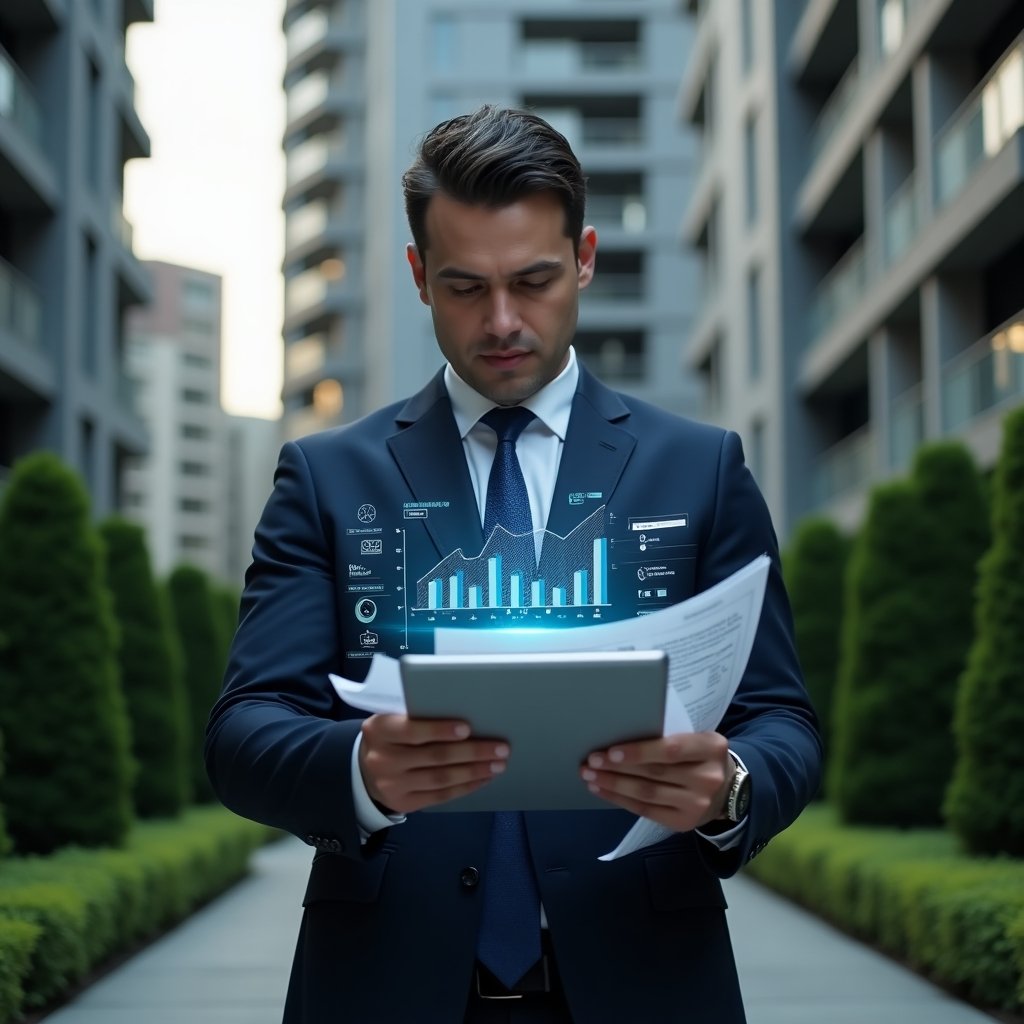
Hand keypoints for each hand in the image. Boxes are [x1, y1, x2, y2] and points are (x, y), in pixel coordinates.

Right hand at [359, 714, 508, 813]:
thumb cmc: (390, 737)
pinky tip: (482, 778)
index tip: (467, 728)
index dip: (440, 730)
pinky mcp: (404, 804)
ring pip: (440, 778)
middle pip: (434, 756)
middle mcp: (384, 759)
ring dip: (474, 771)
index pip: (412, 731)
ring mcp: (393, 785)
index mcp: (380, 730)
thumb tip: (463, 719)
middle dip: (472, 752)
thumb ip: (417, 717)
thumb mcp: (392, 720)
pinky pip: (440, 796)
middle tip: (500, 748)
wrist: (364, 771)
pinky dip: (465, 787)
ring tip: (498, 764)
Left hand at [580, 732, 733, 831]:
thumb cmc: (700, 756)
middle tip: (590, 761)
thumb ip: (670, 737)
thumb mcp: (696, 739)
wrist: (728, 790)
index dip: (639, 751)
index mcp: (711, 747)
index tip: (611, 751)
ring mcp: (697, 804)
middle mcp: (707, 777)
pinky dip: (621, 800)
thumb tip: (619, 735)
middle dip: (617, 767)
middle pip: (654, 772)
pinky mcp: (685, 822)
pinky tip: (603, 790)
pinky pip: (646, 811)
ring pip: (647, 793)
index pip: (671, 749)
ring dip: (613, 784)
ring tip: (590, 776)